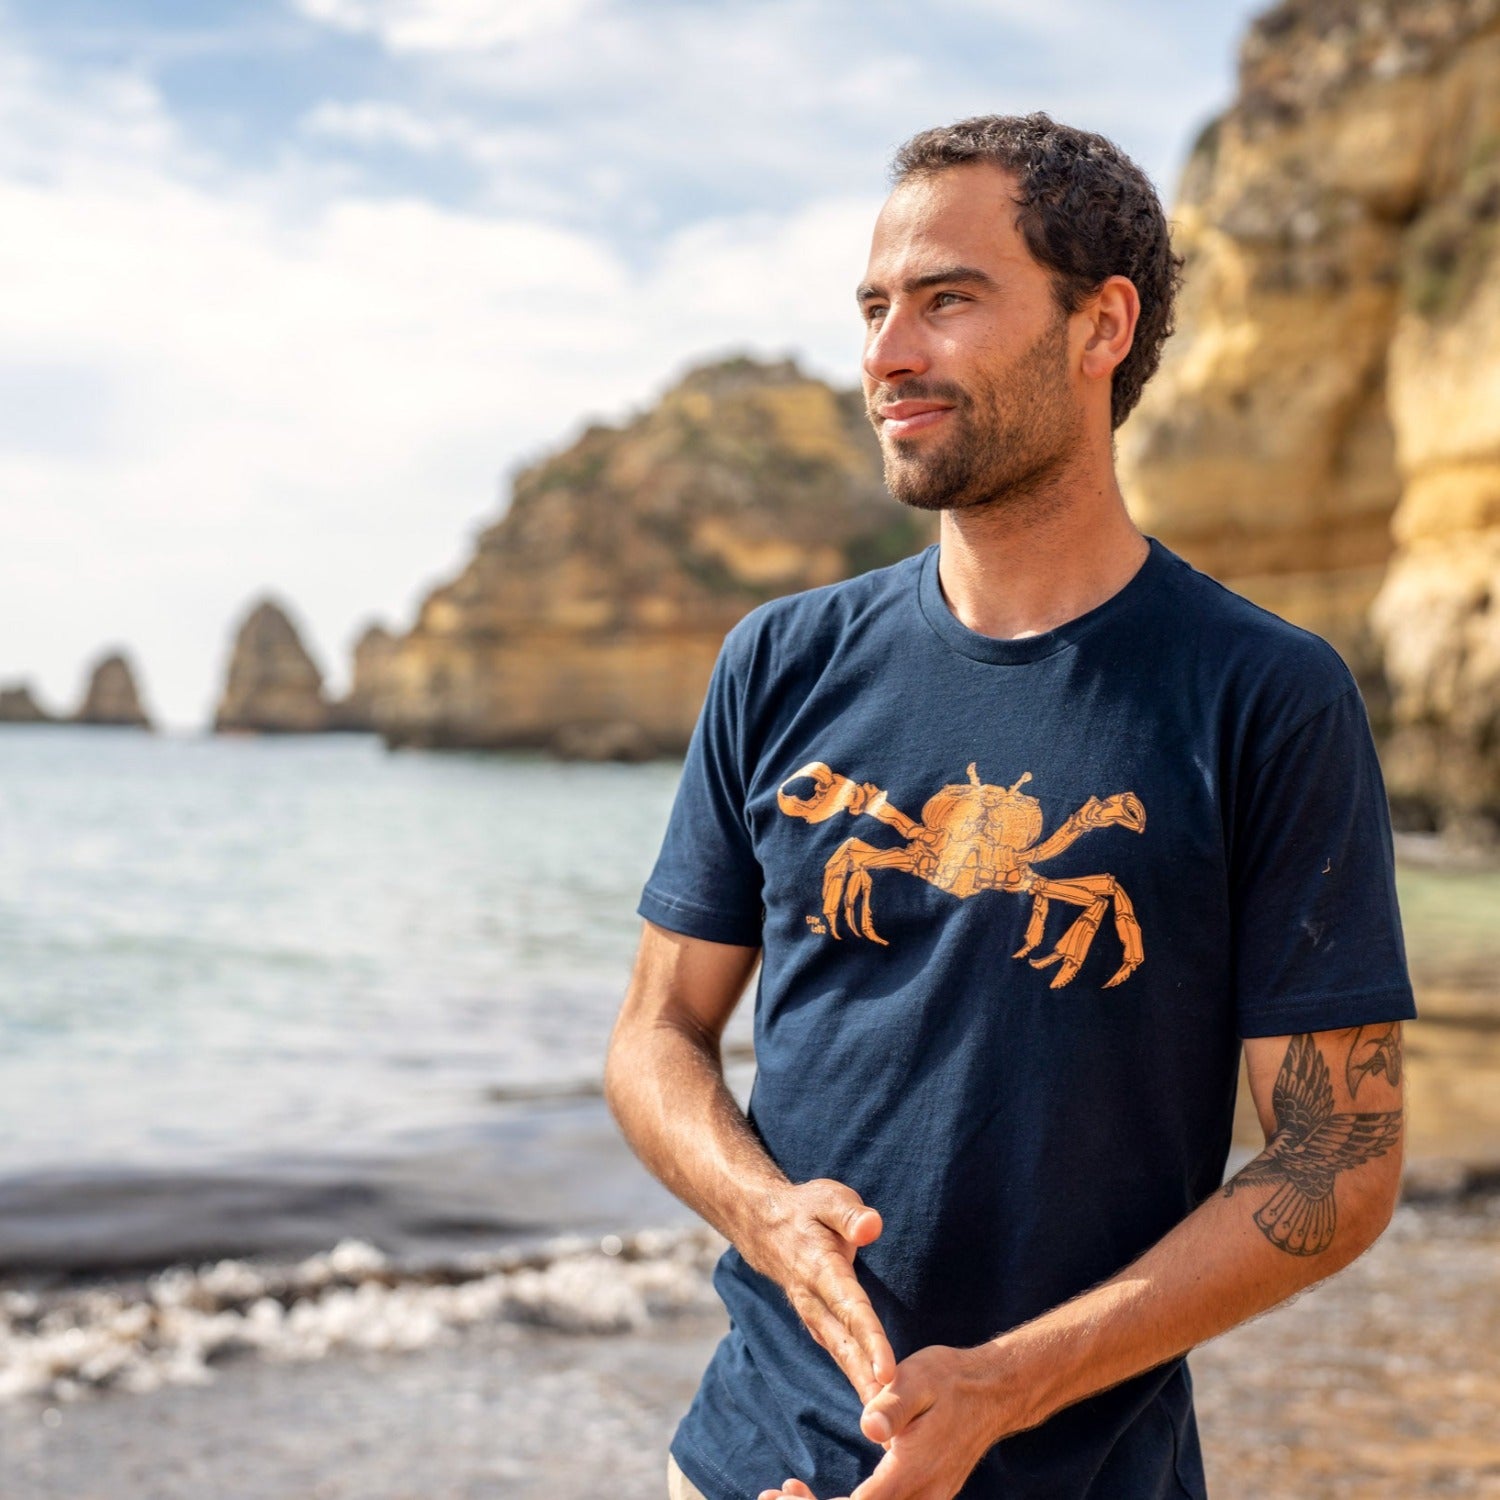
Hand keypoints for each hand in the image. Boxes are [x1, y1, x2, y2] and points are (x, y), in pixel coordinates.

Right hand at [742, 1178, 895, 1403]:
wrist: (763, 1223)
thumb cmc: (805, 1209)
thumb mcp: (829, 1198)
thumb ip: (851, 1215)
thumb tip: (872, 1227)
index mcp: (821, 1268)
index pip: (851, 1307)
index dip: (870, 1339)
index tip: (888, 1371)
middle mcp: (814, 1299)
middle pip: (844, 1343)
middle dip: (866, 1378)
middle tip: (888, 1414)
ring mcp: (812, 1313)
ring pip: (840, 1353)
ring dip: (860, 1384)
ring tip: (883, 1420)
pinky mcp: (817, 1320)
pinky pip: (838, 1350)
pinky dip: (853, 1375)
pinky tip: (872, 1398)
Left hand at [756, 1343, 1002, 1499]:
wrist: (992, 1391)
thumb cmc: (949, 1380)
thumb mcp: (918, 1380)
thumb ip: (893, 1406)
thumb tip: (869, 1427)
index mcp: (913, 1471)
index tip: (784, 1496)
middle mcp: (921, 1497)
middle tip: (771, 1498)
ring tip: (787, 1493)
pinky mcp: (923, 1497)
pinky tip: (813, 1494)